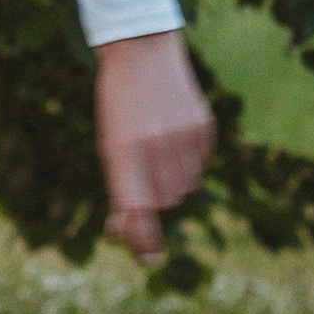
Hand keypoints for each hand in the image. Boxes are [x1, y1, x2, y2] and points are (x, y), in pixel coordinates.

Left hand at [96, 29, 214, 262]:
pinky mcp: (203, 129)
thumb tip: (122, 230)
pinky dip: (188, 160)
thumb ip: (120, 186)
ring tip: (157, 146)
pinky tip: (174, 133)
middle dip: (154, 197)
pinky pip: (200, 165)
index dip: (142, 238)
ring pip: (185, 187)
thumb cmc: (118, 105)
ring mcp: (183, 138)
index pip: (135, 209)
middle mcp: (154, 147)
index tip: (147, 260)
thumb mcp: (110, 143)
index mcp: (122, 152)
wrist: (142, 52)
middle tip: (143, 170)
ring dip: (172, 179)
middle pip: (164, 202)